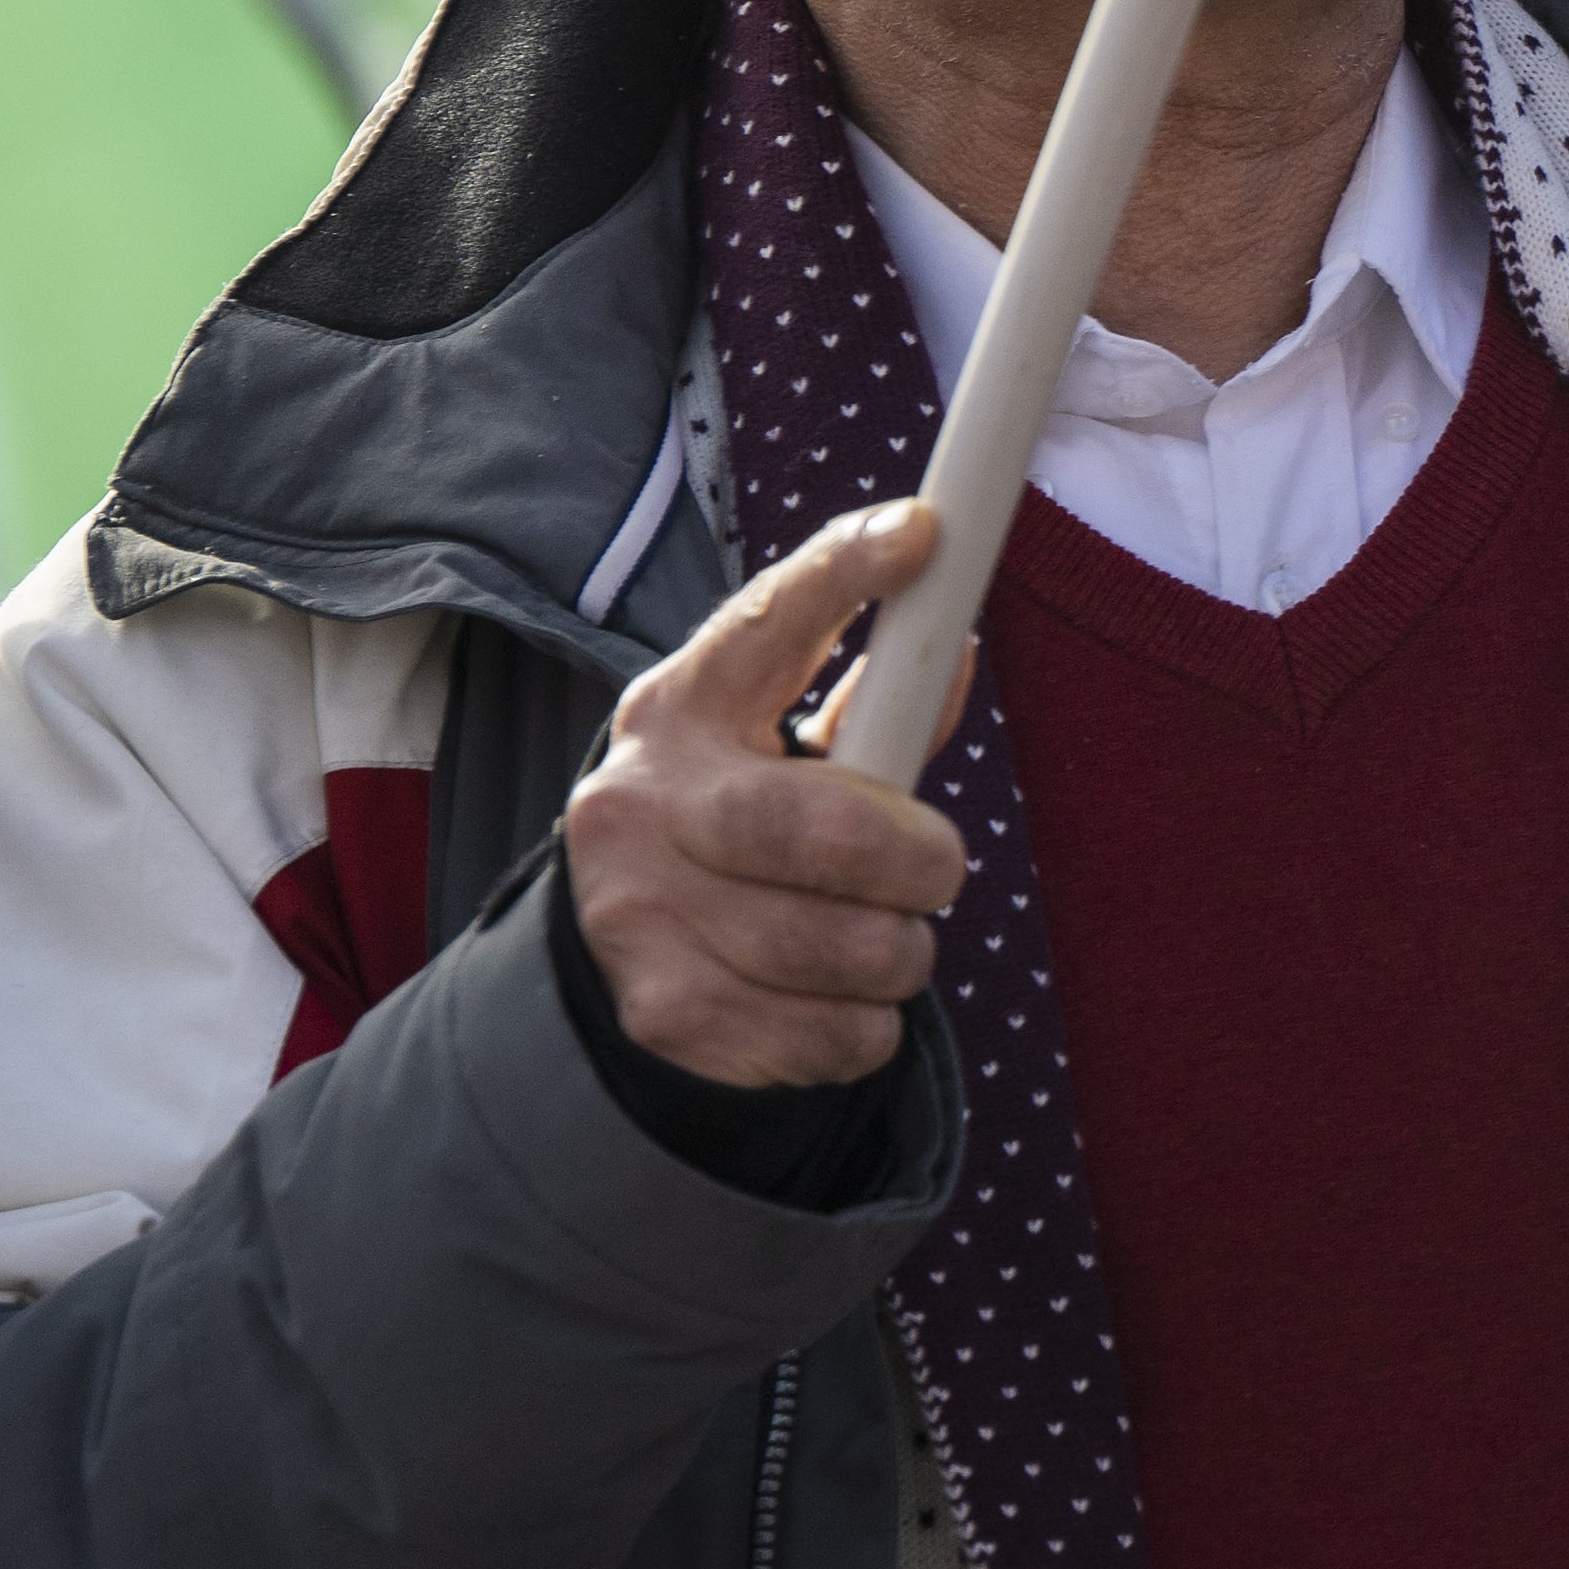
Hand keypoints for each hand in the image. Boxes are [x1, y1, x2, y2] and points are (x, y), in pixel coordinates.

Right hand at [556, 498, 971, 1086]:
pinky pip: (843, 1035)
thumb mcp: (780, 745)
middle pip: (832, 836)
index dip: (846, 574)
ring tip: (869, 937)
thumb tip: (956, 644)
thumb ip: (872, 701)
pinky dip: (866, 1027)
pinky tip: (825, 998)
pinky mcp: (664, 1017)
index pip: (766, 623)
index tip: (923, 532)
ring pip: (859, 949)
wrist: (612, 952)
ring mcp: (638, 916)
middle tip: (934, 869)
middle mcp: (636, 805)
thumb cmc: (736, 823)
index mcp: (680, 713)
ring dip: (901, 954)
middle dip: (923, 862)